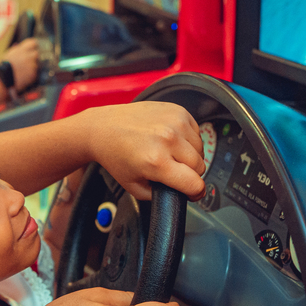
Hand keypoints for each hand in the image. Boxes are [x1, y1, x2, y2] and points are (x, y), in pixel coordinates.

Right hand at [2, 38, 39, 90]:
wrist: (2, 79)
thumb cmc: (3, 67)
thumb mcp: (8, 55)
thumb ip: (14, 50)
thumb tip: (16, 45)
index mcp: (21, 50)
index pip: (33, 43)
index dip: (34, 46)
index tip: (33, 50)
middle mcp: (27, 56)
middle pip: (36, 53)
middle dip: (34, 58)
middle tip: (28, 63)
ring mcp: (31, 65)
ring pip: (37, 64)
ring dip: (32, 67)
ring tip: (23, 71)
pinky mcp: (33, 73)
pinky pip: (36, 73)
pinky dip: (31, 75)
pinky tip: (24, 76)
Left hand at [83, 101, 205, 199]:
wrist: (103, 127)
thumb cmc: (116, 156)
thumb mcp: (134, 186)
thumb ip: (160, 195)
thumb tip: (179, 193)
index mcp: (157, 161)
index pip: (195, 183)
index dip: (195, 192)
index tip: (192, 193)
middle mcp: (168, 139)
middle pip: (200, 166)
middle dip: (190, 173)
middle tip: (174, 172)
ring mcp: (174, 122)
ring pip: (201, 148)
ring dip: (190, 155)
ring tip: (170, 154)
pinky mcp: (177, 110)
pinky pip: (196, 131)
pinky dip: (188, 138)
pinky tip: (170, 139)